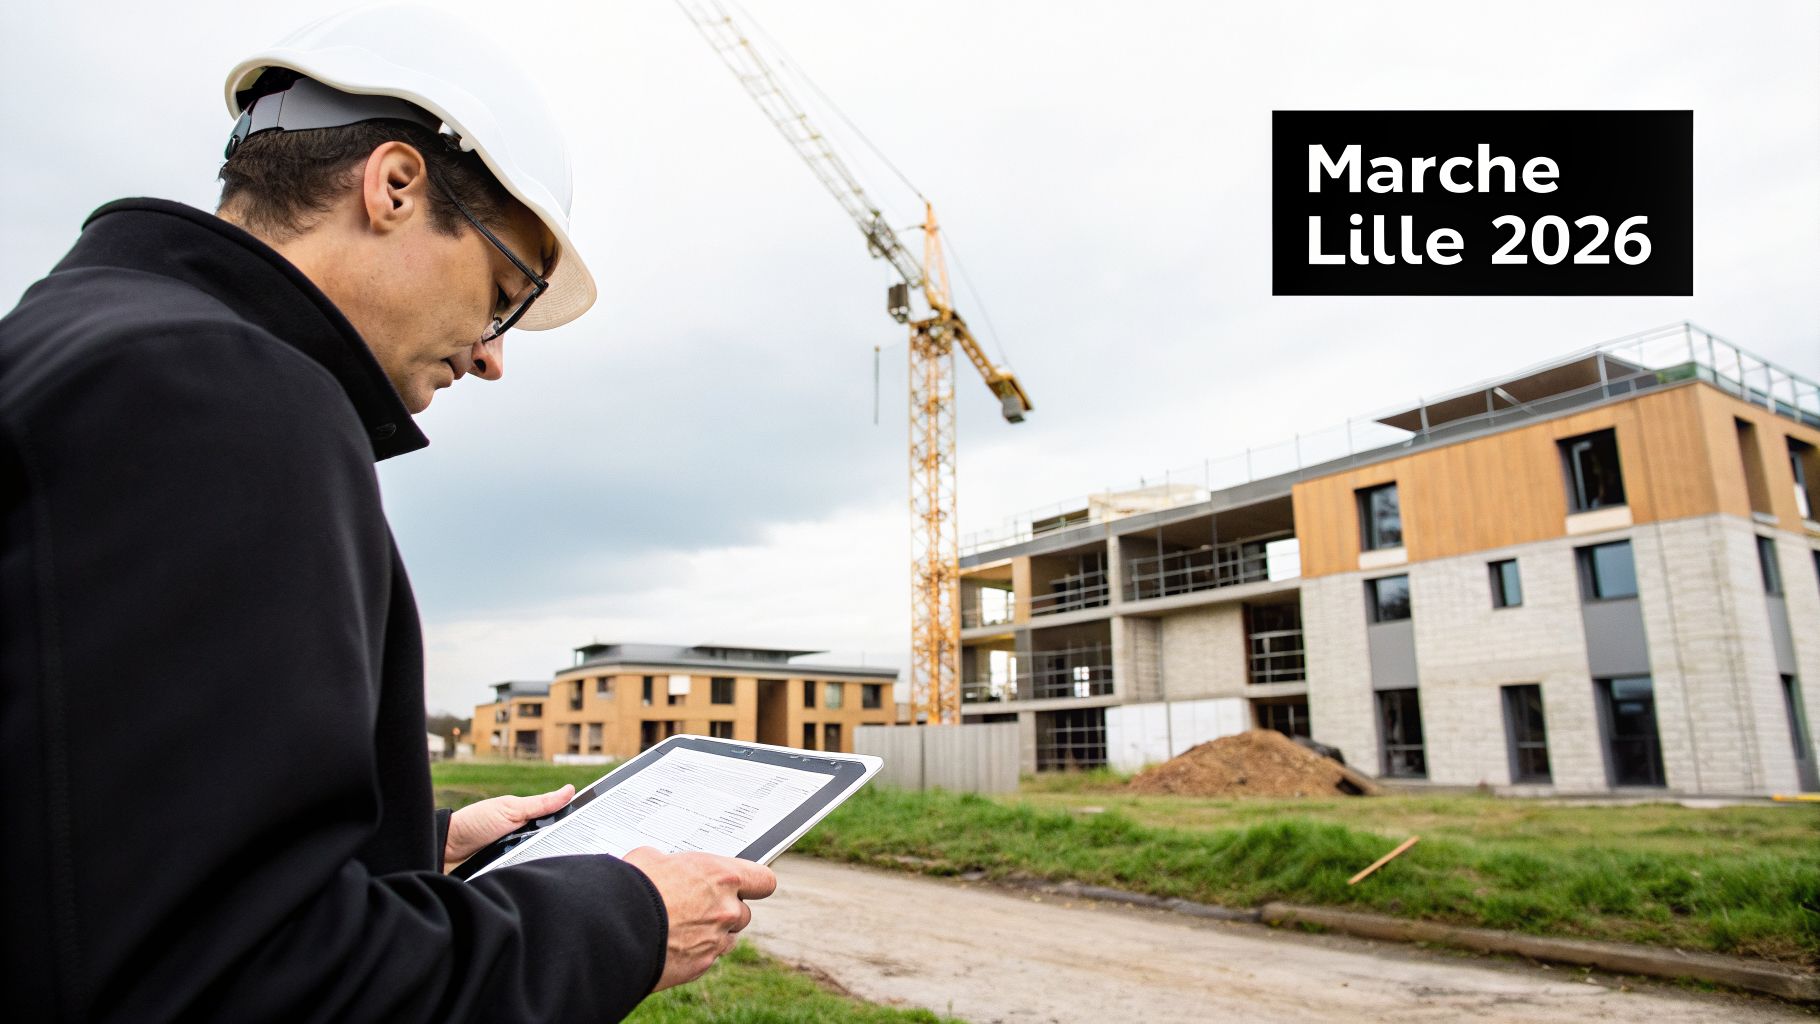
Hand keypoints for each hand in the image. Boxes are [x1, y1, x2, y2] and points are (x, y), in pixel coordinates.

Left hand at [443, 785, 573, 871]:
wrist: (445, 849)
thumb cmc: (475, 823)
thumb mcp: (510, 809)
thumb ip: (540, 804)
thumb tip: (570, 790)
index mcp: (529, 821)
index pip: (559, 824)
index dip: (575, 826)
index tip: (594, 829)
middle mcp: (526, 839)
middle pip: (555, 846)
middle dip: (563, 848)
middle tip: (579, 849)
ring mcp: (518, 857)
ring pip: (543, 863)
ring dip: (548, 864)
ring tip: (562, 867)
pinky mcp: (510, 874)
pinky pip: (528, 876)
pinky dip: (533, 877)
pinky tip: (542, 879)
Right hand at [621, 847, 776, 990]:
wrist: (614, 929)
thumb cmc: (632, 887)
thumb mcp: (651, 859)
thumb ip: (673, 864)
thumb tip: (665, 867)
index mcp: (722, 876)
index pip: (763, 880)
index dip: (754, 883)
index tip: (746, 885)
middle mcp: (726, 909)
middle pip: (744, 913)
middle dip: (726, 911)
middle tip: (699, 906)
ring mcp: (716, 941)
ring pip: (727, 939)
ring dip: (713, 934)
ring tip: (683, 927)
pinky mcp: (700, 965)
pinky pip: (707, 958)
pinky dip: (695, 953)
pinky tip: (672, 944)